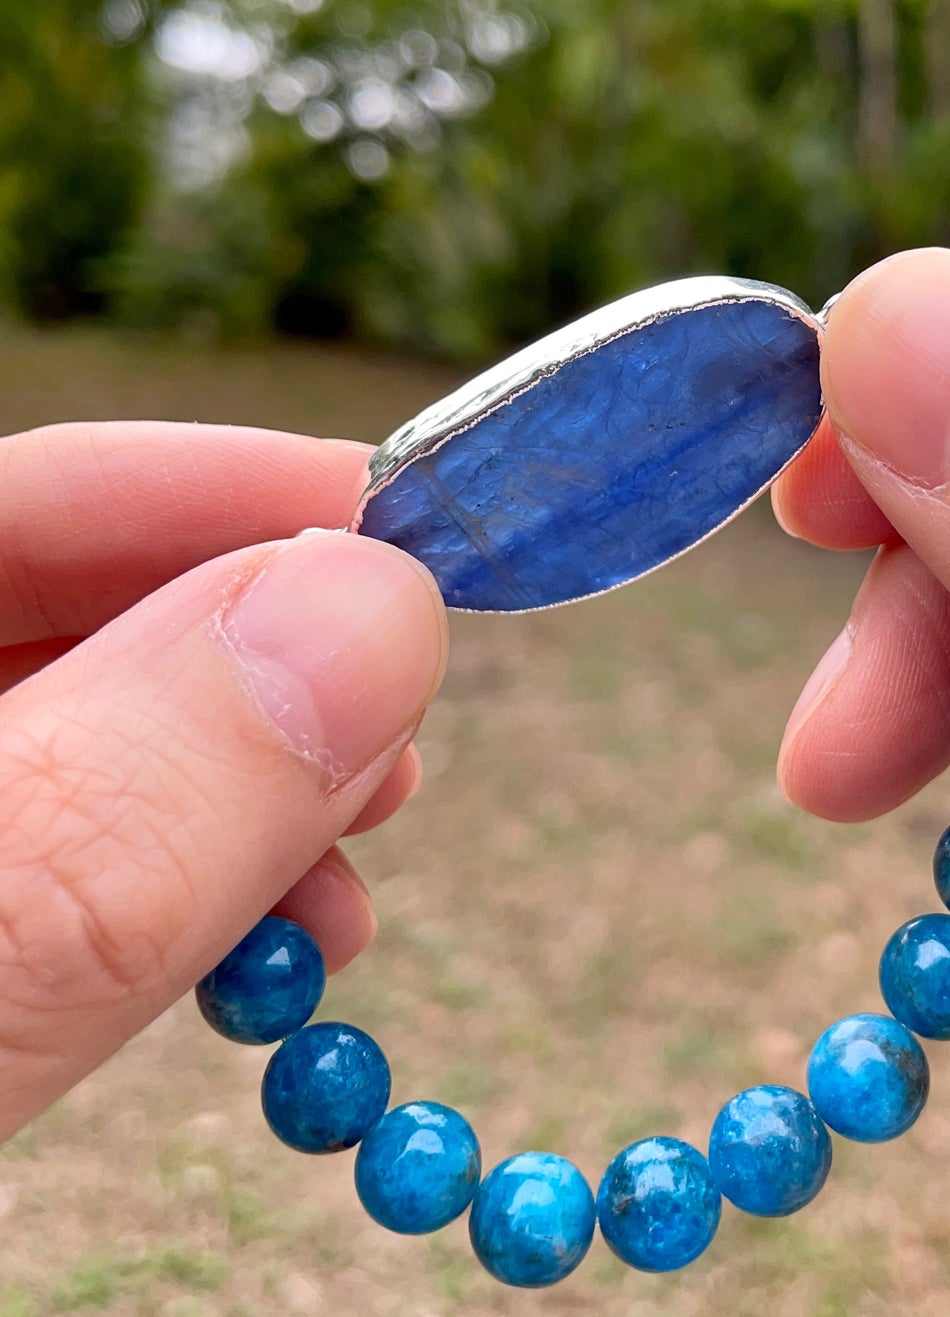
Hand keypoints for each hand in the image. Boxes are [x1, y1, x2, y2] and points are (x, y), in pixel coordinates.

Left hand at [0, 423, 445, 1138]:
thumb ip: (118, 817)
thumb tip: (375, 609)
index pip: (18, 500)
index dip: (232, 491)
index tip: (426, 539)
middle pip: (72, 612)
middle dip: (269, 654)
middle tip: (406, 732)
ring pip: (104, 742)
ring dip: (264, 786)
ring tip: (358, 874)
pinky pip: (98, 857)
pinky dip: (211, 885)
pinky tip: (285, 940)